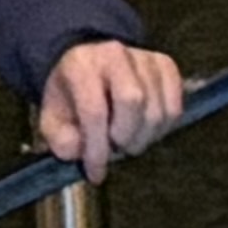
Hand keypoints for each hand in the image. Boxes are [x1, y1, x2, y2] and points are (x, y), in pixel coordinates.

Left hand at [32, 42, 184, 179]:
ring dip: (143, 138)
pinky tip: (145, 131)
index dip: (97, 149)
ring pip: (157, 109)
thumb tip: (81, 151)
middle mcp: (115, 54)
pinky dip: (163, 129)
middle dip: (125, 137)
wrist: (89, 66)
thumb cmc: (71, 97)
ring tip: (127, 141)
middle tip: (115, 149)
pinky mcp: (166, 66)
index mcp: (81, 65)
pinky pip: (175, 107)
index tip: (96, 173)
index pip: (95, 110)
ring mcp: (144, 58)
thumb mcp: (52, 120)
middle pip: (133, 100)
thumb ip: (61, 140)